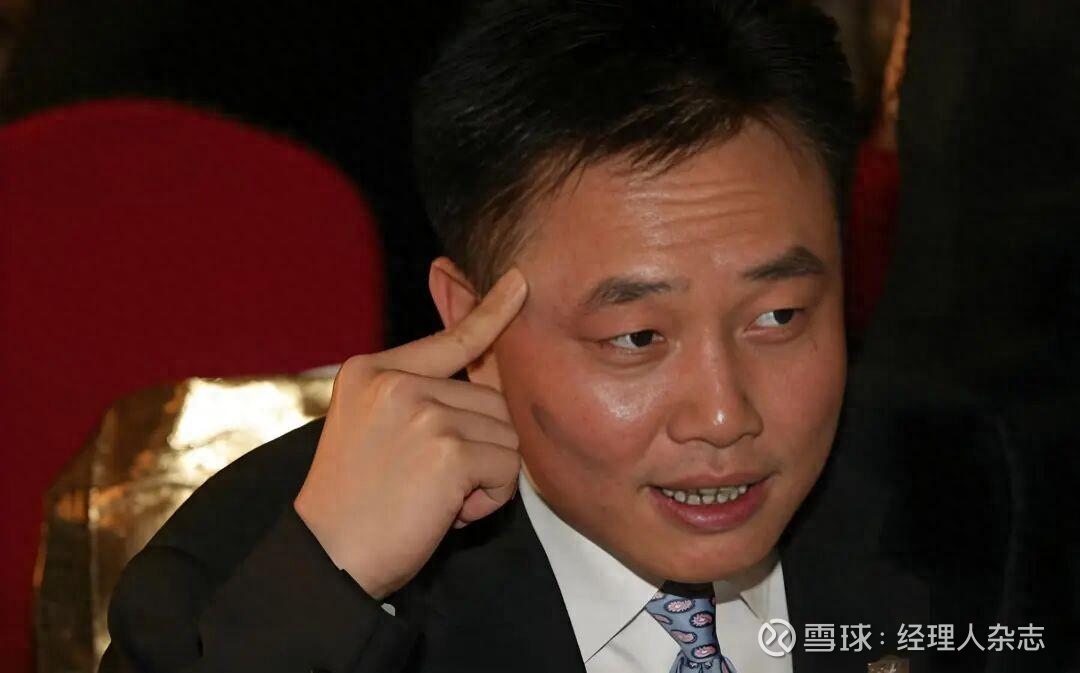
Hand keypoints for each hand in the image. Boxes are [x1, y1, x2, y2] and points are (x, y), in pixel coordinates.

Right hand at [294, 269, 527, 598]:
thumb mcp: (374, 427)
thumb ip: (420, 394)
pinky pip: (507, 467)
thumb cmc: (355, 502)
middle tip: (432, 483)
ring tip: (435, 498)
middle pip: (490, 399)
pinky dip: (490, 499)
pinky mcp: (448, 447)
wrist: (327, 554)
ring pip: (505, 434)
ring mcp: (422, 410)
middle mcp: (395, 380)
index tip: (519, 282)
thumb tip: (485, 368)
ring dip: (485, 476)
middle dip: (479, 447)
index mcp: (371, 370)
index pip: (450, 338)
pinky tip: (447, 513)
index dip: (491, 312)